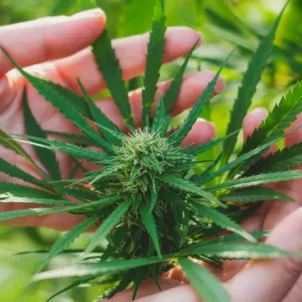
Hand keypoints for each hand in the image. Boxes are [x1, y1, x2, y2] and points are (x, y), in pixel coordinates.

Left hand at [0, 8, 222, 229]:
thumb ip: (43, 37)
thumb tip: (99, 18)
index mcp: (60, 85)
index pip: (116, 66)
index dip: (152, 53)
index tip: (190, 41)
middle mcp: (77, 123)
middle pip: (134, 109)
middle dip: (174, 97)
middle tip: (213, 87)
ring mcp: (77, 163)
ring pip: (131, 152)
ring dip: (169, 143)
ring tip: (206, 132)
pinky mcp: (69, 201)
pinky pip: (111, 195)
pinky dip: (142, 187)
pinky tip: (176, 178)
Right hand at [109, 109, 301, 301]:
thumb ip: (274, 270)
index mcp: (267, 271)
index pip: (297, 213)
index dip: (299, 170)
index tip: (296, 125)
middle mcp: (247, 253)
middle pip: (274, 197)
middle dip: (278, 154)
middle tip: (270, 115)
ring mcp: (217, 241)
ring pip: (245, 194)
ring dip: (253, 158)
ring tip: (254, 121)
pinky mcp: (189, 234)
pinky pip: (212, 199)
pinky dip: (217, 173)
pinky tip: (215, 151)